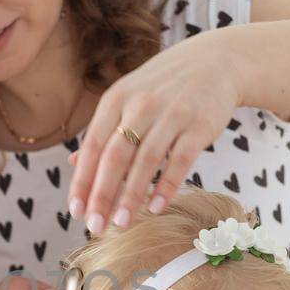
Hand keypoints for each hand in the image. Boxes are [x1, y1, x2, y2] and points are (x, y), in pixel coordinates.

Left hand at [68, 37, 241, 233]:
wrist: (215, 62)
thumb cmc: (163, 87)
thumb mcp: (127, 98)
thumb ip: (103, 130)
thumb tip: (75, 164)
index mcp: (115, 99)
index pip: (92, 146)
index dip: (82, 181)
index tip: (76, 211)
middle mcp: (140, 105)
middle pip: (115, 156)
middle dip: (102, 195)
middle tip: (94, 226)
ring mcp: (171, 114)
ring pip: (145, 162)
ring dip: (132, 196)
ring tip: (121, 223)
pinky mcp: (199, 125)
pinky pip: (179, 161)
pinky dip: (166, 186)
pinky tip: (156, 208)